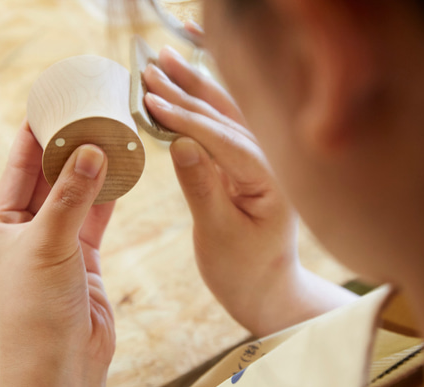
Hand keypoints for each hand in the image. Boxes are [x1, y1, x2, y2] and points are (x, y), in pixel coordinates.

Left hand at [0, 122, 114, 386]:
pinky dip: (110, 194)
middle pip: (51, 174)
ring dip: (94, 168)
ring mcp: (58, 240)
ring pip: (78, 193)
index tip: (53, 102)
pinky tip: (122, 172)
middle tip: (91, 114)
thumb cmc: (36, 311)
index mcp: (3, 222)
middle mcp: (29, 227)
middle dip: (69, 146)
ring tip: (111, 137)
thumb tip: (91, 150)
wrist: (62, 365)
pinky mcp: (85, 255)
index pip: (20, 164)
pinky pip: (97, 214)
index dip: (34, 132)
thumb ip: (71, 198)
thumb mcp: (49, 245)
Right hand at [144, 47, 356, 335]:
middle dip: (188, 89)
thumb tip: (179, 143)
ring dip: (195, 87)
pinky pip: (222, 128)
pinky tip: (185, 87)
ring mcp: (262, 160)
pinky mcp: (248, 164)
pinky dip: (201, 107)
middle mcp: (272, 161)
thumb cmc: (244, 270)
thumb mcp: (219, 235)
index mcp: (272, 179)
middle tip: (152, 64)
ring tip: (165, 61)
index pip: (224, 138)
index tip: (151, 99)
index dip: (185, 118)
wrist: (266, 290)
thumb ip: (201, 188)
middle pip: (227, 115)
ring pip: (225, 114)